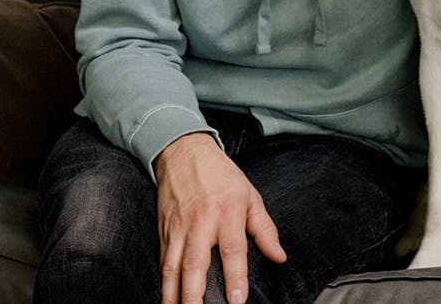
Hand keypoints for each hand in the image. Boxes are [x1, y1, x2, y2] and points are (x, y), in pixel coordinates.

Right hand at [155, 132, 285, 303]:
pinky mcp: (163, 231)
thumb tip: (278, 256)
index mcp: (227, 212)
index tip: (238, 300)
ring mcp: (179, 228)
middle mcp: (201, 222)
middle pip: (194, 264)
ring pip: (172, 268)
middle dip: (194, 295)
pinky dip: (164, 283)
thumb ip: (265, 229)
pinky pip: (162, 262)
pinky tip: (168, 298)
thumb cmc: (221, 175)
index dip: (236, 277)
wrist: (184, 152)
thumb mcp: (250, 196)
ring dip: (173, 295)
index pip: (233, 250)